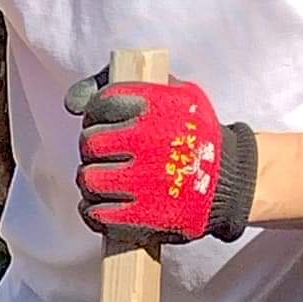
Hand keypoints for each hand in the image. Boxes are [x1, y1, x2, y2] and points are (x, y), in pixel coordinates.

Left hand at [66, 71, 258, 244]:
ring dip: (94, 180)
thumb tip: (72, 104)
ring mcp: (147, 181)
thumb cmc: (190, 133)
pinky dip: (94, 209)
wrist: (229, 180)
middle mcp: (152, 141)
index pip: (101, 104)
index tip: (109, 123)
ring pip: (88, 179)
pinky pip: (95, 213)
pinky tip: (109, 202)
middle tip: (110, 154)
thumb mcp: (170, 93)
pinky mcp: (145, 216)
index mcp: (160, 106)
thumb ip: (116, 85)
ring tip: (110, 178)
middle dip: (95, 148)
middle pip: (90, 143)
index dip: (97, 115)